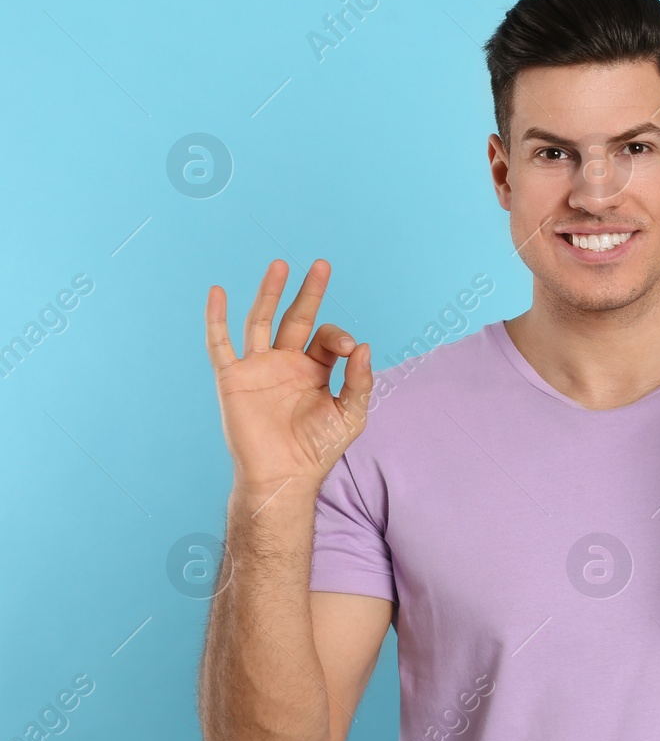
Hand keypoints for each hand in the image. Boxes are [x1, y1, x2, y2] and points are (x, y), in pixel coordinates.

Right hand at [206, 259, 372, 501]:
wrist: (284, 475)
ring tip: (279, 265)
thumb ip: (360, 381)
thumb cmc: (317, 449)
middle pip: (296, 318)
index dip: (338, 337)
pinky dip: (216, 318)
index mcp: (315, 370)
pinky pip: (220, 343)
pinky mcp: (234, 378)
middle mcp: (286, 364)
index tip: (349, 349)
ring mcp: (258, 368)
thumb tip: (363, 346)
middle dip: (308, 292)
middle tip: (321, 265)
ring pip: (261, 321)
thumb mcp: (351, 414)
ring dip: (269, 293)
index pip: (326, 339)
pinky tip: (217, 292)